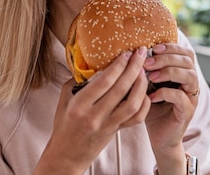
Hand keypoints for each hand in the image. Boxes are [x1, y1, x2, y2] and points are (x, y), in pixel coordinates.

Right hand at [34, 47, 150, 173]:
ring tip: (143, 71)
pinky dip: (144, 104)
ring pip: (133, 104)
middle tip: (140, 54)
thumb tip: (92, 62)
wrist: (66, 155)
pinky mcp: (117, 131)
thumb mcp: (64, 100)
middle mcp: (95, 116)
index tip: (126, 53)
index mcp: (79, 106)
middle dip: (134, 68)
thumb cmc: (64, 125)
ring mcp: (108, 125)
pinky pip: (136, 118)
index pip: (104, 82)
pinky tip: (144, 91)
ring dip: (141, 85)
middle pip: (121, 89)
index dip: (118, 65)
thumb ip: (78, 81)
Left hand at [143, 44, 199, 167]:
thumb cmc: (152, 107)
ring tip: (151, 77)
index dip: (172, 47)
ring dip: (169, 72)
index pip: (186, 52)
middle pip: (188, 61)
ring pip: (189, 76)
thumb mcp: (148, 84)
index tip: (154, 48)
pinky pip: (181, 97)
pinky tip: (151, 96)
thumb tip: (134, 51)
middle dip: (166, 58)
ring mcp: (191, 97)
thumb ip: (146, 69)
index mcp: (183, 73)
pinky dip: (165, 93)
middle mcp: (191, 83)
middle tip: (147, 63)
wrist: (158, 136)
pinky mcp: (187, 111)